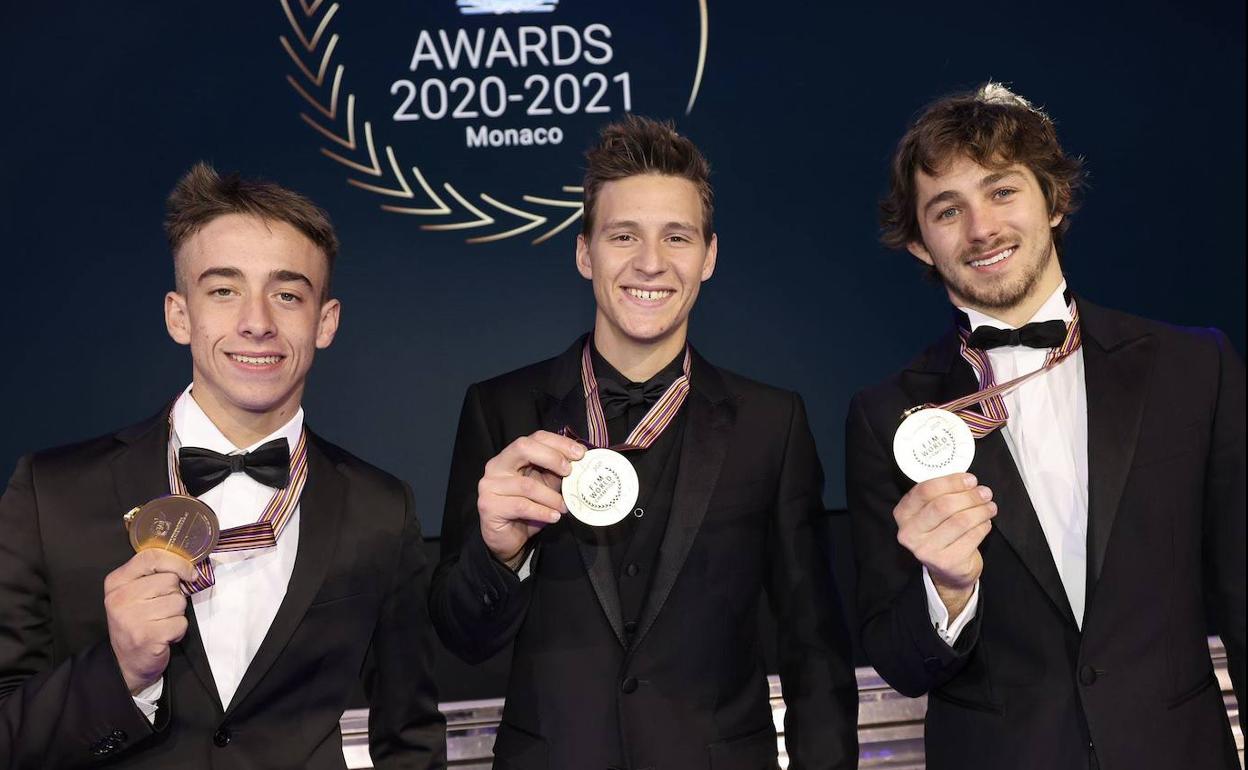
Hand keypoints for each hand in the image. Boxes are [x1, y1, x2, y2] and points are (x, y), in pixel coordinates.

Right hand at [104, 549, 195, 693]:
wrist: (126, 663)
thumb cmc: (137, 622)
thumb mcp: (136, 593)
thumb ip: (155, 575)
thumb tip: (190, 567)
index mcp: (116, 582)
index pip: (151, 556)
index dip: (177, 562)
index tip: (189, 573)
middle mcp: (120, 598)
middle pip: (170, 580)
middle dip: (175, 595)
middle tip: (160, 610)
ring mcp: (132, 618)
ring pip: (178, 601)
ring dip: (177, 614)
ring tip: (160, 623)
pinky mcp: (147, 636)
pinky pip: (181, 622)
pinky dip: (178, 630)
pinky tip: (163, 636)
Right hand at [478, 430, 585, 566]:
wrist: (508, 538)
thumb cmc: (527, 509)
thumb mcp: (545, 486)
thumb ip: (557, 472)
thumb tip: (580, 460)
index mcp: (511, 455)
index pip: (535, 438)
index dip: (559, 443)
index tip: (580, 453)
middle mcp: (497, 465)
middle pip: (524, 448)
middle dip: (552, 457)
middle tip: (570, 472)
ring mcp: (490, 485)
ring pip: (527, 484)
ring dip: (551, 497)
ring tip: (564, 507)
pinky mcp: (489, 506)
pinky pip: (522, 506)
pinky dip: (542, 512)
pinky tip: (554, 517)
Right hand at [893, 473, 995, 616]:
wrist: (946, 571)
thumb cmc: (940, 532)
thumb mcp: (930, 513)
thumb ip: (940, 495)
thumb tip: (968, 480)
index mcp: (903, 514)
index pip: (925, 491)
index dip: (951, 482)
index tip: (970, 479)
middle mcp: (910, 533)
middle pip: (943, 506)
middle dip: (969, 496)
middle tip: (985, 493)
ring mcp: (927, 550)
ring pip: (960, 521)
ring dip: (980, 510)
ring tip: (990, 506)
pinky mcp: (947, 562)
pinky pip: (972, 537)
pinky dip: (983, 526)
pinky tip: (985, 523)